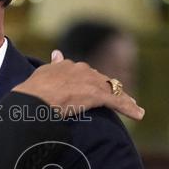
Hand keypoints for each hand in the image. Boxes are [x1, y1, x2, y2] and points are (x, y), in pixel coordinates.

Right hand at [13, 50, 144, 120]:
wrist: (32, 99)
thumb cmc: (30, 92)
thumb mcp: (41, 74)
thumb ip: (53, 65)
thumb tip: (57, 53)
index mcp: (67, 66)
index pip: (85, 73)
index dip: (92, 82)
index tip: (96, 87)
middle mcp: (81, 70)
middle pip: (102, 80)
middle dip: (110, 89)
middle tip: (122, 98)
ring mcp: (89, 81)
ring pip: (113, 89)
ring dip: (124, 99)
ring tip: (134, 108)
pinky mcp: (97, 94)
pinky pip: (117, 101)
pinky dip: (129, 108)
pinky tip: (139, 115)